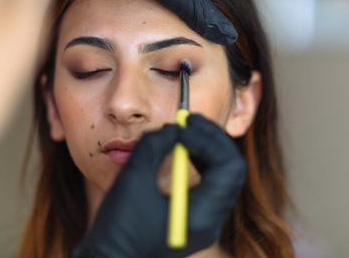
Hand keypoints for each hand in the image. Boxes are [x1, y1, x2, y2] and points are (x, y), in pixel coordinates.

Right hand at [73, 114, 246, 257]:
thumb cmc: (117, 229)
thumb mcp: (133, 180)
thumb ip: (155, 146)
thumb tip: (173, 128)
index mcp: (204, 215)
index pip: (229, 166)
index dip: (209, 139)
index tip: (183, 127)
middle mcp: (211, 220)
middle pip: (230, 169)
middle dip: (212, 139)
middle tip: (190, 120)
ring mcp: (204, 221)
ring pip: (221, 175)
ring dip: (206, 148)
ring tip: (184, 132)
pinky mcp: (192, 218)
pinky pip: (208, 184)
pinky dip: (198, 162)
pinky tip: (179, 151)